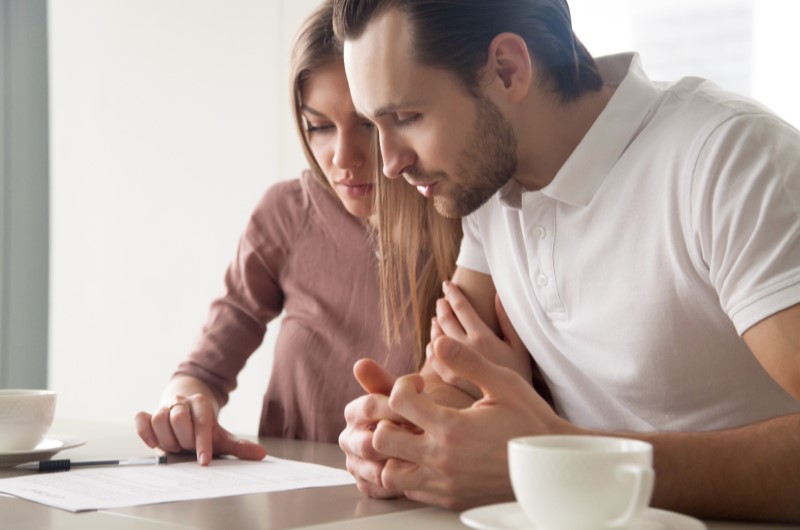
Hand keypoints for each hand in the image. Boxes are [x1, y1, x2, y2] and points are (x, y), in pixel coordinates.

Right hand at [134, 393, 266, 464]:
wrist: (186, 409)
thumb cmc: (203, 428)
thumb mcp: (221, 436)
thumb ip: (239, 446)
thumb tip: (261, 454)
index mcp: (202, 404)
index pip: (203, 422)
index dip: (203, 443)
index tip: (204, 461)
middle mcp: (182, 402)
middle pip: (178, 417)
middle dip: (183, 438)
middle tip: (186, 448)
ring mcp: (164, 406)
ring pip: (159, 418)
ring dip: (166, 438)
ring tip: (174, 447)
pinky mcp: (149, 413)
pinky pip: (141, 418)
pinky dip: (145, 431)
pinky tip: (153, 443)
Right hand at [339, 359, 412, 498]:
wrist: (426, 438)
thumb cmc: (415, 413)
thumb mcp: (404, 395)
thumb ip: (384, 380)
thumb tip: (360, 363)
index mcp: (354, 412)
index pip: (369, 407)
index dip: (398, 406)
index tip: (424, 401)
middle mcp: (349, 438)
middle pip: (368, 442)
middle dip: (399, 440)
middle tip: (425, 437)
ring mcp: (355, 464)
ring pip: (373, 467)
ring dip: (400, 462)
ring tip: (424, 455)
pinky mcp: (366, 485)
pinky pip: (378, 487)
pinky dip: (398, 481)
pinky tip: (417, 472)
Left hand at [376, 337, 579, 509]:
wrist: (554, 465)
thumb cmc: (529, 420)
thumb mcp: (503, 383)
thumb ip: (467, 362)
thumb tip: (439, 341)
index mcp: (452, 427)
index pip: (398, 401)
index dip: (402, 385)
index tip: (418, 386)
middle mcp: (442, 459)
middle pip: (382, 439)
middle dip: (386, 419)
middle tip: (404, 411)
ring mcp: (444, 483)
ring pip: (389, 473)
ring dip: (392, 451)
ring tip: (410, 434)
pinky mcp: (449, 499)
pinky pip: (409, 490)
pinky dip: (407, 472)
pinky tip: (424, 454)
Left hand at [428, 282, 532, 397]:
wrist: (515, 410)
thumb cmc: (522, 376)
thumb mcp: (519, 346)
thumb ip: (506, 320)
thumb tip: (497, 295)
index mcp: (482, 338)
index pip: (461, 308)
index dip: (453, 293)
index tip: (447, 285)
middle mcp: (465, 350)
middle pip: (445, 320)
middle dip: (442, 307)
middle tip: (441, 300)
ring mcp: (455, 366)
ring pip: (436, 338)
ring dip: (436, 324)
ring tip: (437, 317)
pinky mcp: (450, 380)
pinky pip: (433, 360)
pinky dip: (431, 347)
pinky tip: (433, 343)